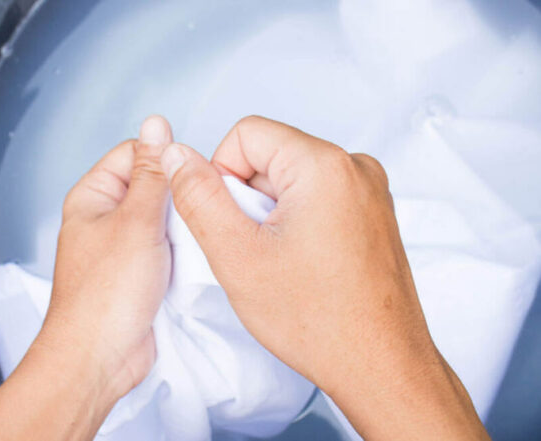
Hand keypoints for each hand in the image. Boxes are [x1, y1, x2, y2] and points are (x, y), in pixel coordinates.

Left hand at [42, 114, 171, 396]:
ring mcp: (123, 248)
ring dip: (182, 227)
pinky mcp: (139, 274)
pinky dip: (182, 253)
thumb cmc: (107, 293)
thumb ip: (152, 174)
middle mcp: (105, 219)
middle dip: (176, 198)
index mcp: (93, 196)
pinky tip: (194, 260)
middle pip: (152, 188)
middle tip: (193, 213)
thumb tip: (156, 125)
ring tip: (194, 240)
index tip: (186, 177)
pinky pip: (167, 250)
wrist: (101, 357)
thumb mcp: (137, 221)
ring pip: (164, 221)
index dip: (164, 161)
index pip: (134, 154)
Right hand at [160, 116, 489, 439]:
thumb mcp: (236, 255)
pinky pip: (318, 196)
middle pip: (270, 154)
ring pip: (291, 178)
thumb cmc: (317, 320)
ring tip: (280, 261)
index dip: (221, 175)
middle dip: (248, 198)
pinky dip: (296, 221)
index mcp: (324, 165)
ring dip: (270, 212)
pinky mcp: (374, 212)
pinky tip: (301, 263)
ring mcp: (370, 190)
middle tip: (255, 250)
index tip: (232, 224)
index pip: (246, 133)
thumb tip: (175, 154)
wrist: (381, 367)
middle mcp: (355, 166)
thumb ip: (198, 196)